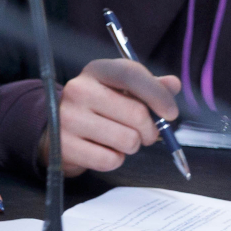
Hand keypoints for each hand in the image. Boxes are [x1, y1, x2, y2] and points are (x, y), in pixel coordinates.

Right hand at [44, 59, 181, 174]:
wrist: (56, 127)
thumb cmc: (99, 107)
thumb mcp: (121, 90)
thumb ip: (150, 86)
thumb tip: (173, 84)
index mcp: (96, 71)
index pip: (131, 74)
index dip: (158, 94)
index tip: (171, 114)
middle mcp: (78, 89)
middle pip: (137, 114)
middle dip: (150, 130)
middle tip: (144, 133)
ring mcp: (68, 117)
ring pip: (128, 140)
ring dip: (132, 145)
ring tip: (119, 139)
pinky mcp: (64, 145)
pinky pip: (110, 160)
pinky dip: (115, 159)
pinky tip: (103, 149)